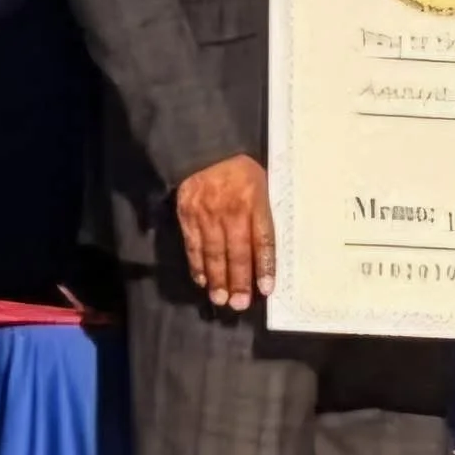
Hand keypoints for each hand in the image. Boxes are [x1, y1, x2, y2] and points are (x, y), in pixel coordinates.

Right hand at [176, 154, 274, 311]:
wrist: (205, 149)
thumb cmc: (241, 170)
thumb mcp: (263, 184)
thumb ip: (263, 215)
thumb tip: (266, 249)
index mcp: (255, 202)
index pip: (263, 240)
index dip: (264, 266)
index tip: (266, 289)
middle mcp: (231, 211)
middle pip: (237, 252)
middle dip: (239, 281)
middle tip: (240, 304)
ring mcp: (207, 215)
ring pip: (213, 253)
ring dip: (217, 279)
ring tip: (221, 298)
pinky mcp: (187, 215)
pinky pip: (193, 245)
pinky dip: (197, 265)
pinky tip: (202, 280)